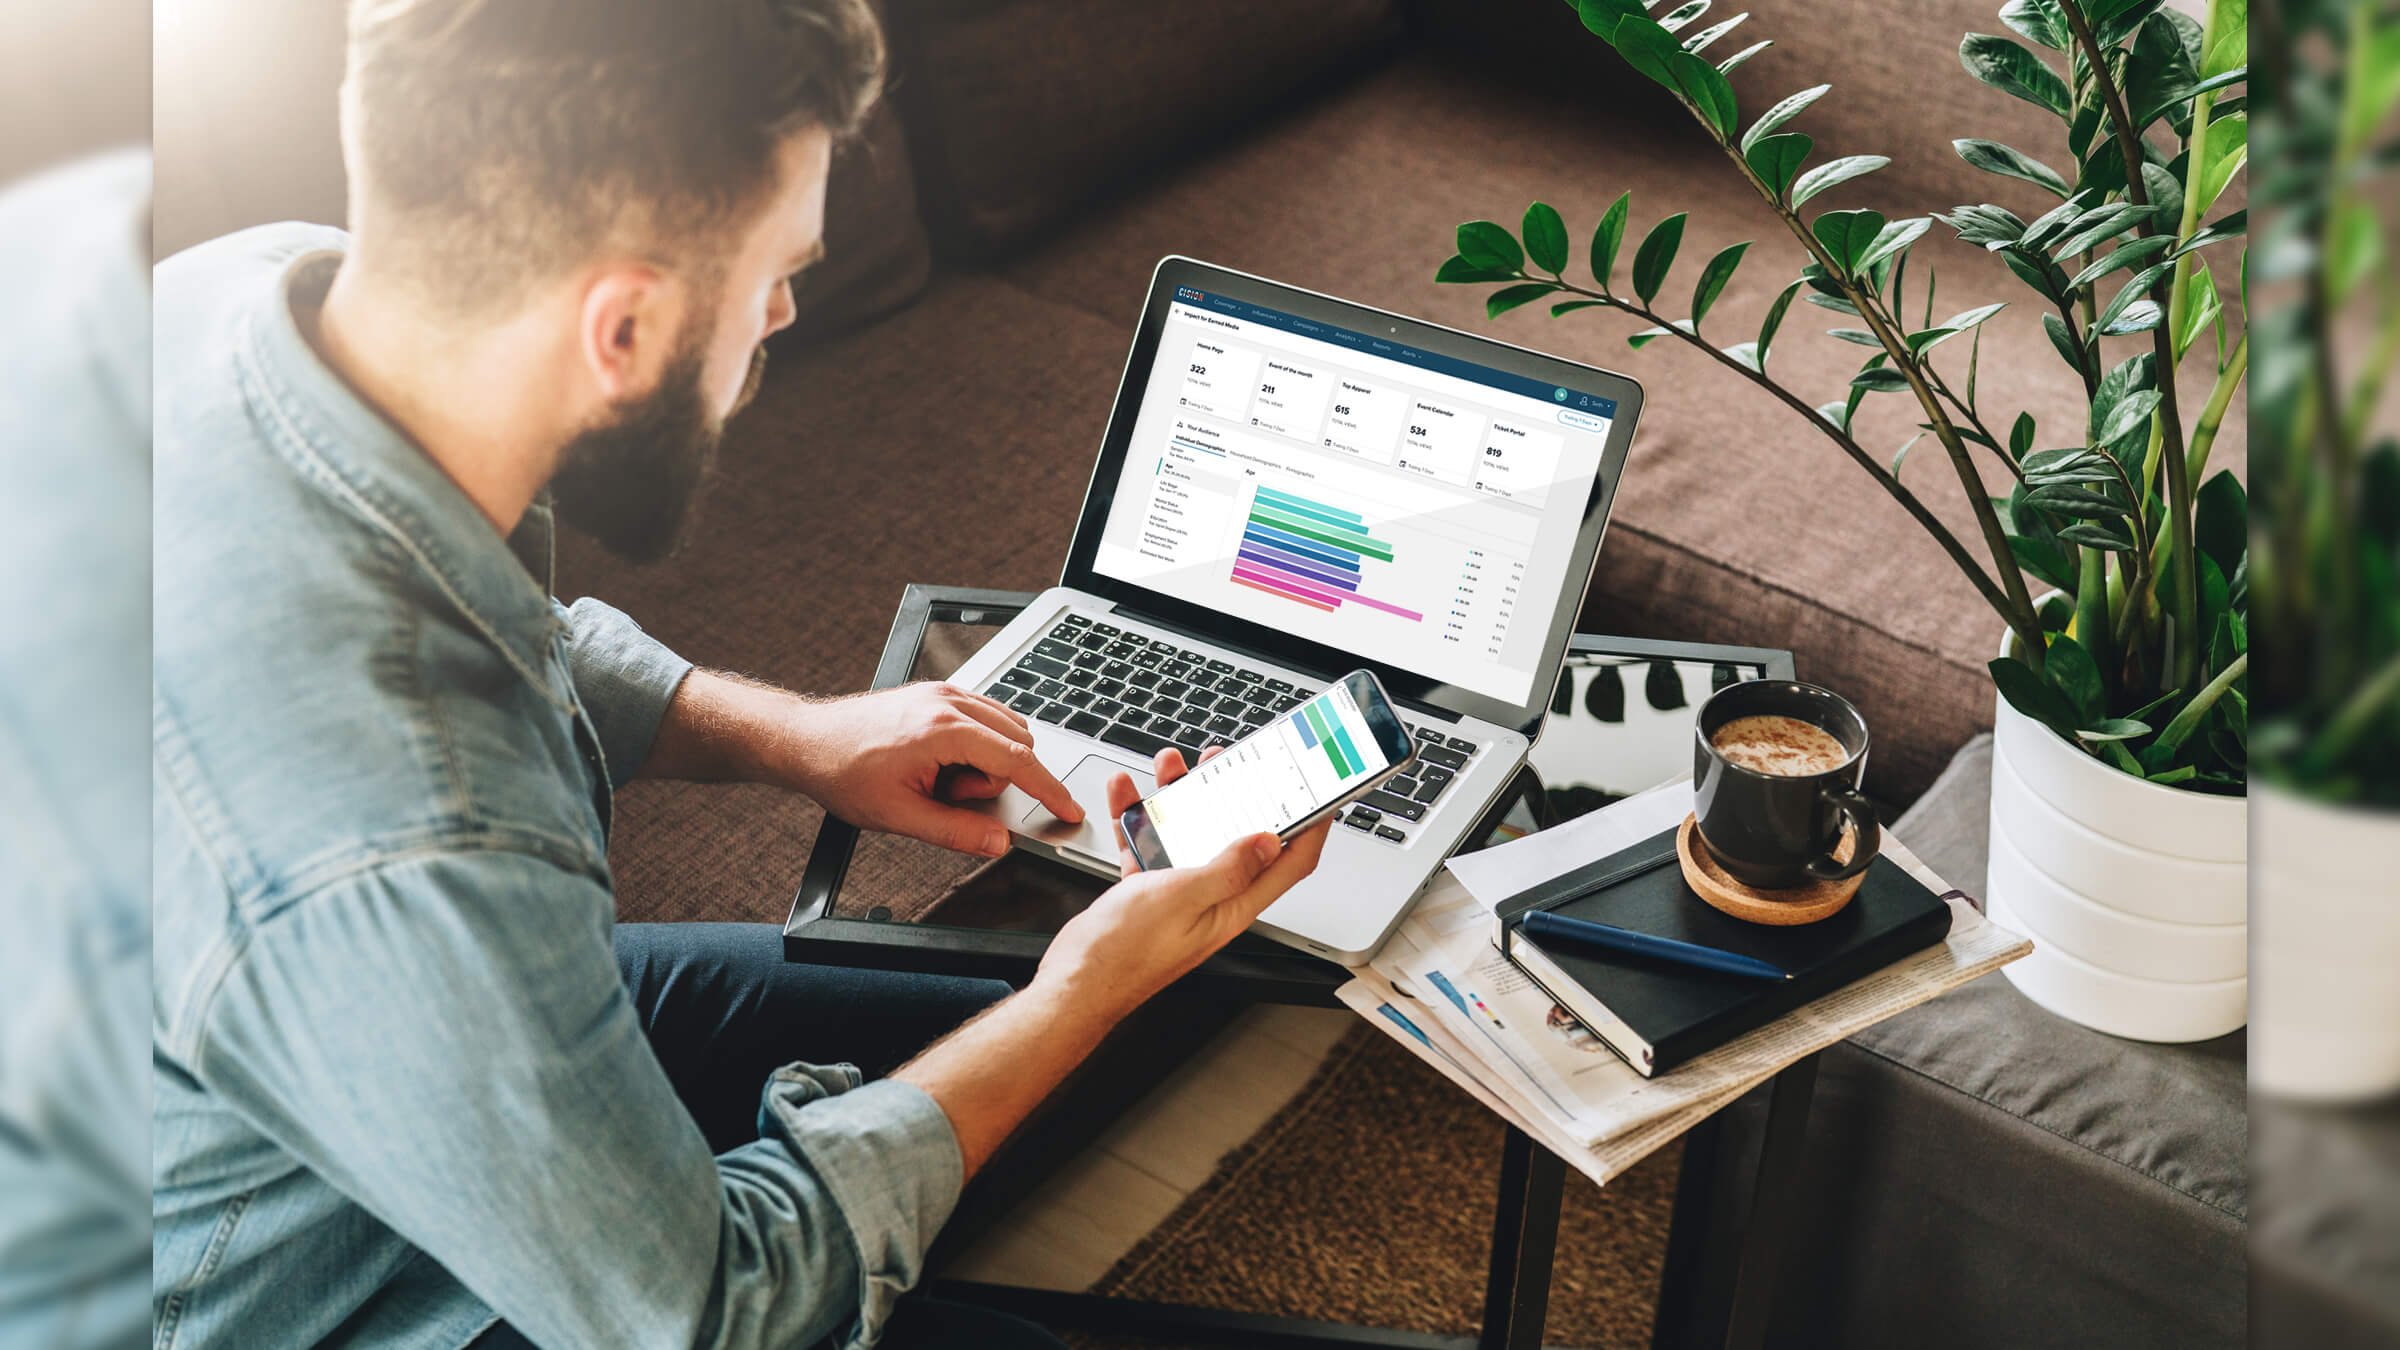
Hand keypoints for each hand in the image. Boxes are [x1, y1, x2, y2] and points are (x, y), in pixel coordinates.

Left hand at [778, 682, 1082, 855]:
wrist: (807, 742)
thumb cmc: (843, 773)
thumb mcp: (899, 816)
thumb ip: (955, 831)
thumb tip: (999, 842)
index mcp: (942, 730)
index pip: (1017, 760)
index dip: (1049, 790)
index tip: (1069, 809)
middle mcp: (949, 702)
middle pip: (1016, 744)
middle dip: (995, 780)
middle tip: (948, 796)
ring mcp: (945, 692)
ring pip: (1005, 728)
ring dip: (986, 762)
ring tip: (939, 779)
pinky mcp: (939, 692)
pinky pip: (986, 717)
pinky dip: (980, 744)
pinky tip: (941, 763)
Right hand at [1036, 747, 1331, 1020]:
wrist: (1075, 982)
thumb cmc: (1127, 954)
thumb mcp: (1184, 898)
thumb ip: (1228, 868)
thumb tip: (1268, 842)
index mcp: (1233, 904)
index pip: (1289, 864)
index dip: (1310, 829)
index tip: (1319, 796)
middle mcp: (1212, 896)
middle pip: (1236, 837)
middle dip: (1236, 796)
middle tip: (1228, 764)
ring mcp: (1179, 892)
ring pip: (1189, 833)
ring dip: (1181, 798)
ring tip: (1172, 767)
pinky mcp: (1147, 888)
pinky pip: (1150, 843)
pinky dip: (1139, 817)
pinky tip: (1126, 793)